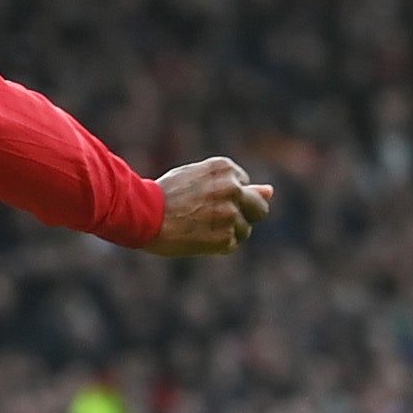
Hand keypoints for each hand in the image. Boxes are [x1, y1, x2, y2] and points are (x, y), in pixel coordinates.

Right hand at [146, 157, 274, 257]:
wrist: (141, 215)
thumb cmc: (165, 195)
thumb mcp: (200, 180)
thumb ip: (236, 184)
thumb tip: (271, 191)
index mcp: (225, 168)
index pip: (243, 186)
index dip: (225, 196)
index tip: (203, 200)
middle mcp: (232, 189)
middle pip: (259, 208)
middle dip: (243, 213)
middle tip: (215, 218)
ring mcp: (230, 214)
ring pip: (246, 228)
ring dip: (228, 231)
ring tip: (199, 227)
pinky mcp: (225, 237)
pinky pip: (233, 243)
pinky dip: (217, 243)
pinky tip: (197, 237)